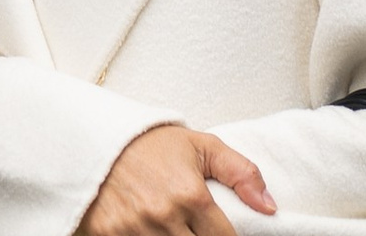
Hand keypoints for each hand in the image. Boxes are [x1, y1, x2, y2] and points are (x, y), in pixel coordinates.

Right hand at [76, 124, 275, 235]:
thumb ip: (240, 172)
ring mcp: (135, 231)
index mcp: (191, 195)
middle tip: (193, 226)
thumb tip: (270, 208)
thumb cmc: (150, 144)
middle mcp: (165, 216)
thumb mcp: (200, 146)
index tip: (218, 229)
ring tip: (175, 227)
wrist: (95, 138)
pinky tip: (151, 231)